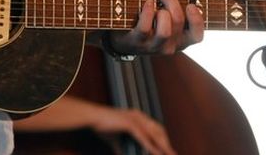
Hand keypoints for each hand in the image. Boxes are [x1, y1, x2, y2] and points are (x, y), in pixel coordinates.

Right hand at [15, 95, 174, 154]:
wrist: (92, 117)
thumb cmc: (102, 125)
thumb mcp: (115, 138)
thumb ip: (121, 146)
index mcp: (138, 117)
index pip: (156, 129)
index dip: (163, 140)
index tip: (169, 151)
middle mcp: (139, 115)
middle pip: (158, 131)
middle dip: (167, 144)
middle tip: (173, 154)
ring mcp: (135, 118)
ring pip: (154, 134)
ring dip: (162, 146)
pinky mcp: (129, 123)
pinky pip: (143, 137)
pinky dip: (150, 146)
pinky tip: (155, 153)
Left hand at [107, 0, 203, 55]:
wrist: (123, 35)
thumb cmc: (148, 20)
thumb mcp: (164, 6)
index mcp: (181, 39)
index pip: (197, 36)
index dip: (197, 20)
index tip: (191, 5)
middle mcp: (169, 46)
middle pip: (178, 22)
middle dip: (171, 0)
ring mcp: (152, 46)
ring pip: (165, 31)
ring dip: (160, 9)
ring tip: (153, 2)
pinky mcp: (136, 42)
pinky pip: (145, 28)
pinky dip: (147, 11)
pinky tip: (146, 3)